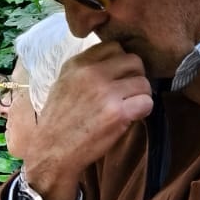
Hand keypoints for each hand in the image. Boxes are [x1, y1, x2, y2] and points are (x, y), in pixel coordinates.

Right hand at [22, 41, 152, 199]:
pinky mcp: (118, 113)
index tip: (118, 76)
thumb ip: (85, 70)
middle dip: (136, 76)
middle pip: (134, 61)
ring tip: (128, 107)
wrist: (52, 152)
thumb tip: (114, 62)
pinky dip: (143, 111)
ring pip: (144, 82)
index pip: (114, 47)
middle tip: (128, 93)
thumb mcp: (62, 84)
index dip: (121, 61)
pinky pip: (147, 102)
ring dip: (141, 95)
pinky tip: (131, 117)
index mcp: (77, 64)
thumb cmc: (58, 121)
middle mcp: (91, 73)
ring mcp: (105, 92)